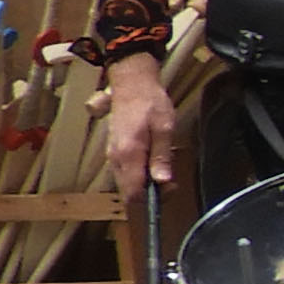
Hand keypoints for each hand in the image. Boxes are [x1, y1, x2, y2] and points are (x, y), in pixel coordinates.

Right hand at [101, 56, 177, 187]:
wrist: (131, 83)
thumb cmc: (150, 102)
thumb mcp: (164, 128)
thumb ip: (161, 156)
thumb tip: (162, 181)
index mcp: (128, 154)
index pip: (133, 192)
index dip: (151, 200)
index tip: (168, 191)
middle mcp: (116, 158)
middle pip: (128, 190)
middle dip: (150, 194)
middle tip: (170, 181)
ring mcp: (112, 154)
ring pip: (126, 182)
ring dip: (144, 183)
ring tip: (163, 170)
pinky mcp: (114, 150)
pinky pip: (125, 171)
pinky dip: (138, 174)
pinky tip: (152, 163)